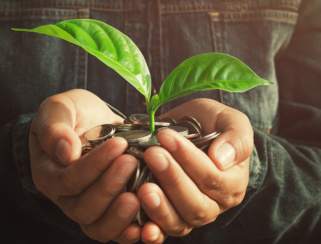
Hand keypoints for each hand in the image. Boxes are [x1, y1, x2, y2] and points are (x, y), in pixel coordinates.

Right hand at [29, 89, 141, 242]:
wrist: (94, 121)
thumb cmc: (75, 113)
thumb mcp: (59, 108)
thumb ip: (55, 127)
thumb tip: (66, 152)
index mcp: (49, 173)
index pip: (69, 179)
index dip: (94, 165)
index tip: (119, 144)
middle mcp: (66, 197)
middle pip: (84, 208)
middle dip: (109, 187)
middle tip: (131, 162)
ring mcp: (88, 208)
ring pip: (99, 227)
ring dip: (120, 215)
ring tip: (139, 195)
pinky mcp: (109, 212)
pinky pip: (117, 231)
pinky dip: (131, 230)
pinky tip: (149, 224)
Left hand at [137, 98, 252, 242]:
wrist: (190, 130)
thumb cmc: (210, 125)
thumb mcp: (229, 121)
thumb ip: (236, 138)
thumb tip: (221, 159)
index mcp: (231, 183)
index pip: (212, 177)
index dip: (188, 159)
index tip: (166, 137)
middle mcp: (213, 205)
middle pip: (195, 204)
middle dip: (172, 180)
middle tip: (152, 155)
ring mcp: (190, 215)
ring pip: (178, 222)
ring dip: (160, 207)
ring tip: (143, 188)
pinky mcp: (170, 219)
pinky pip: (162, 231)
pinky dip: (152, 232)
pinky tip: (142, 226)